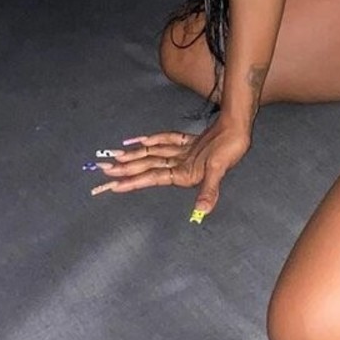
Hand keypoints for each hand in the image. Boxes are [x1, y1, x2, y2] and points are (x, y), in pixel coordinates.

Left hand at [90, 117, 251, 220]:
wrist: (239, 128)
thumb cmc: (229, 148)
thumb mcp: (218, 169)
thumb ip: (209, 190)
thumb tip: (201, 212)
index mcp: (183, 174)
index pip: (151, 177)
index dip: (132, 180)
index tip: (112, 184)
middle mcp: (179, 166)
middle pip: (146, 167)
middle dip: (124, 168)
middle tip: (101, 169)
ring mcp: (182, 155)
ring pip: (152, 155)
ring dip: (132, 156)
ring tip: (113, 156)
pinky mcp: (187, 144)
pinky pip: (164, 141)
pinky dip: (150, 140)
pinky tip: (137, 140)